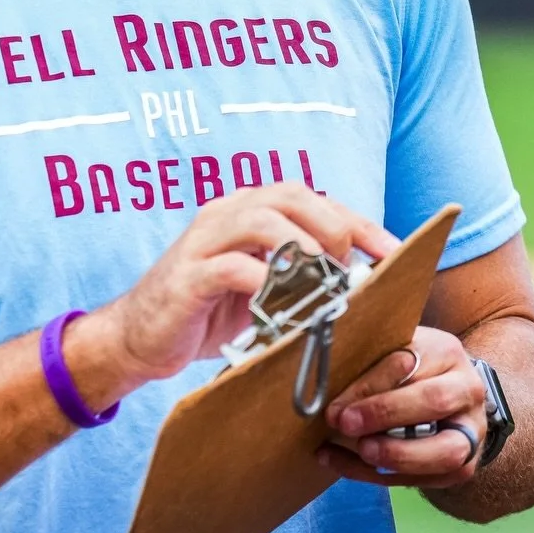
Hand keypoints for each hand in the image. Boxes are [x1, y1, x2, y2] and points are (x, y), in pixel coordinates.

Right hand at [89, 183, 398, 387]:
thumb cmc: (207, 313)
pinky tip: (283, 309)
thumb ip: (297, 275)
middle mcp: (224, 214)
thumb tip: (361, 283)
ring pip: (261, 221)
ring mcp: (203, 242)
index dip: (357, 221)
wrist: (138, 337)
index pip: (310, 198)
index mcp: (246, 211)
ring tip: (324, 284)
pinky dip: (264, 284)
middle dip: (333, 227)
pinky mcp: (188, 277)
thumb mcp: (260, 288)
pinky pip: (231, 268)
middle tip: (354, 269)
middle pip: (289, 195)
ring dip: (303, 250)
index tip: (395, 252)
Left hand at [317, 327, 485, 488]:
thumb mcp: (390, 351)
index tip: (338, 403)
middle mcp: (467, 391)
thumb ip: (369, 364)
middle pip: (434, 402)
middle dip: (385, 415)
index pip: (409, 365)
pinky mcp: (463, 467)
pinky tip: (344, 464)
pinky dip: (381, 476)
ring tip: (360, 451)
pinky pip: (425, 479)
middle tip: (345, 424)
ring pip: (445, 452)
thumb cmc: (409, 368)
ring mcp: (471, 432)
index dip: (371, 385)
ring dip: (396, 455)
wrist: (451, 393)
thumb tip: (326, 382)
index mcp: (446, 352)